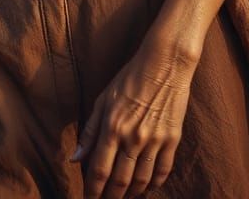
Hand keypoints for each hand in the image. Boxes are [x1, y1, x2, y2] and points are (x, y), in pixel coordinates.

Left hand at [71, 36, 197, 198]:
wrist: (164, 63)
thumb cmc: (129, 78)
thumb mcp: (104, 99)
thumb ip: (90, 131)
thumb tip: (75, 158)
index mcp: (112, 127)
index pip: (99, 171)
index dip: (93, 190)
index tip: (89, 198)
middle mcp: (132, 138)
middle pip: (120, 181)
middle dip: (111, 197)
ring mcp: (154, 140)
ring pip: (142, 181)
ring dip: (131, 194)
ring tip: (124, 197)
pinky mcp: (172, 139)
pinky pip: (163, 171)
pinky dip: (154, 184)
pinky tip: (147, 187)